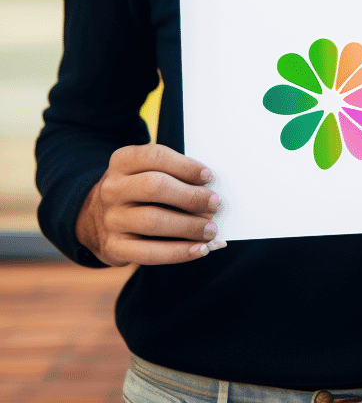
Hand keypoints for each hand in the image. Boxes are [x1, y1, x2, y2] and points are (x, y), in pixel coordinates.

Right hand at [75, 144, 224, 265]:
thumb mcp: (148, 170)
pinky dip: (178, 252)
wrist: (98, 217)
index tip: (208, 176)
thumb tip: (210, 192)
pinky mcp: (113, 247)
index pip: (155, 156)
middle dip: (189, 196)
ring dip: (188, 226)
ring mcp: (111, 219)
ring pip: (152, 221)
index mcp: (123, 161)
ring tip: (211, 229)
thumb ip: (174, 174)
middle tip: (215, 204)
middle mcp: (112, 188)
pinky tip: (199, 249)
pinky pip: (148, 253)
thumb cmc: (139, 189)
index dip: (185, 166)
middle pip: (154, 187)